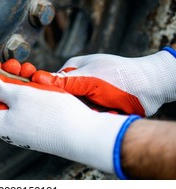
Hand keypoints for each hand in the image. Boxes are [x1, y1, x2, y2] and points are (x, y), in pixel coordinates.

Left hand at [0, 70, 133, 174]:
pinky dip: (31, 92)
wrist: (85, 134)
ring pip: (15, 99)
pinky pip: (28, 106)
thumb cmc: (52, 115)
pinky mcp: (37, 127)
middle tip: (15, 64)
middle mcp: (8, 128)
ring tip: (31, 70)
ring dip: (20, 82)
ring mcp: (23, 128)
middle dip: (6, 77)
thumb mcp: (18, 93)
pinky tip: (40, 83)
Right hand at [31, 50, 175, 115]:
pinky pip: (90, 117)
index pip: (52, 84)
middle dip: (74, 108)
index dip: (50, 95)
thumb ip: (63, 82)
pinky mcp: (99, 107)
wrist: (151, 88)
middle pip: (64, 100)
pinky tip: (108, 114)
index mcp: (74, 70)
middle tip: (86, 107)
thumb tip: (36, 78)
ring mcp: (89, 95)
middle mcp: (79, 83)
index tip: (49, 104)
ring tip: (100, 111)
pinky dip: (98, 118)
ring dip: (87, 115)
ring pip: (77, 111)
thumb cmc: (120, 76)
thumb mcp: (89, 79)